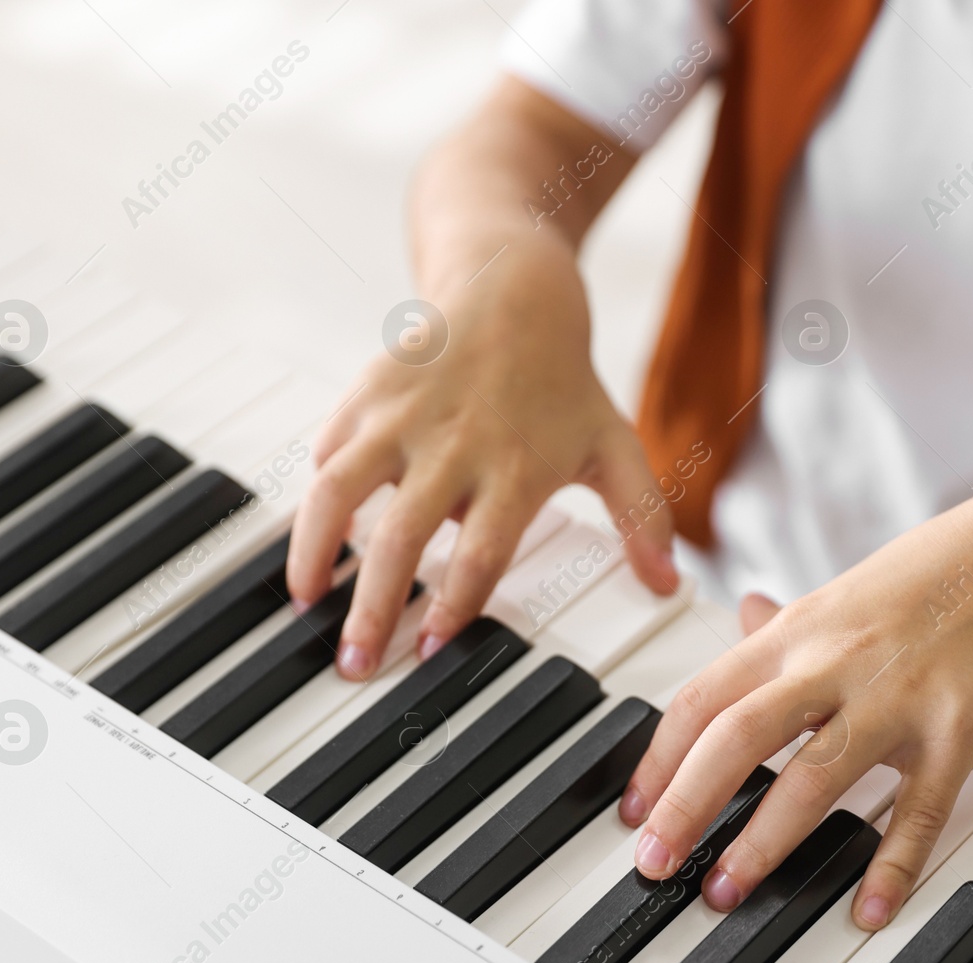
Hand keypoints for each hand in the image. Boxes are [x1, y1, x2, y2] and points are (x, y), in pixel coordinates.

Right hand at [286, 242, 677, 677]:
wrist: (513, 288)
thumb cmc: (564, 381)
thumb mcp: (614, 445)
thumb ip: (641, 517)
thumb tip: (668, 583)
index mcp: (514, 467)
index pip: (479, 553)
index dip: (451, 607)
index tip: (429, 650)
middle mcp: (453, 445)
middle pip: (402, 538)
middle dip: (372, 609)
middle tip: (354, 663)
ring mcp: (402, 417)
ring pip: (341, 491)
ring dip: (316, 553)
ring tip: (305, 602)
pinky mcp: (367, 394)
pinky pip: (328, 453)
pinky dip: (314, 498)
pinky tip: (313, 541)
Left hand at [618, 475, 972, 929]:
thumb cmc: (944, 571)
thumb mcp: (848, 590)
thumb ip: (789, 621)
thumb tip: (737, 613)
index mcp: (799, 630)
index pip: (703, 695)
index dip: (659, 757)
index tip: (636, 813)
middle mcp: (836, 659)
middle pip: (737, 736)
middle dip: (686, 805)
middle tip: (654, 866)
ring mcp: (899, 695)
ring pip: (815, 775)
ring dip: (764, 842)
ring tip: (726, 894)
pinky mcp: (962, 727)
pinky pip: (920, 808)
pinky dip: (893, 865)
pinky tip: (869, 912)